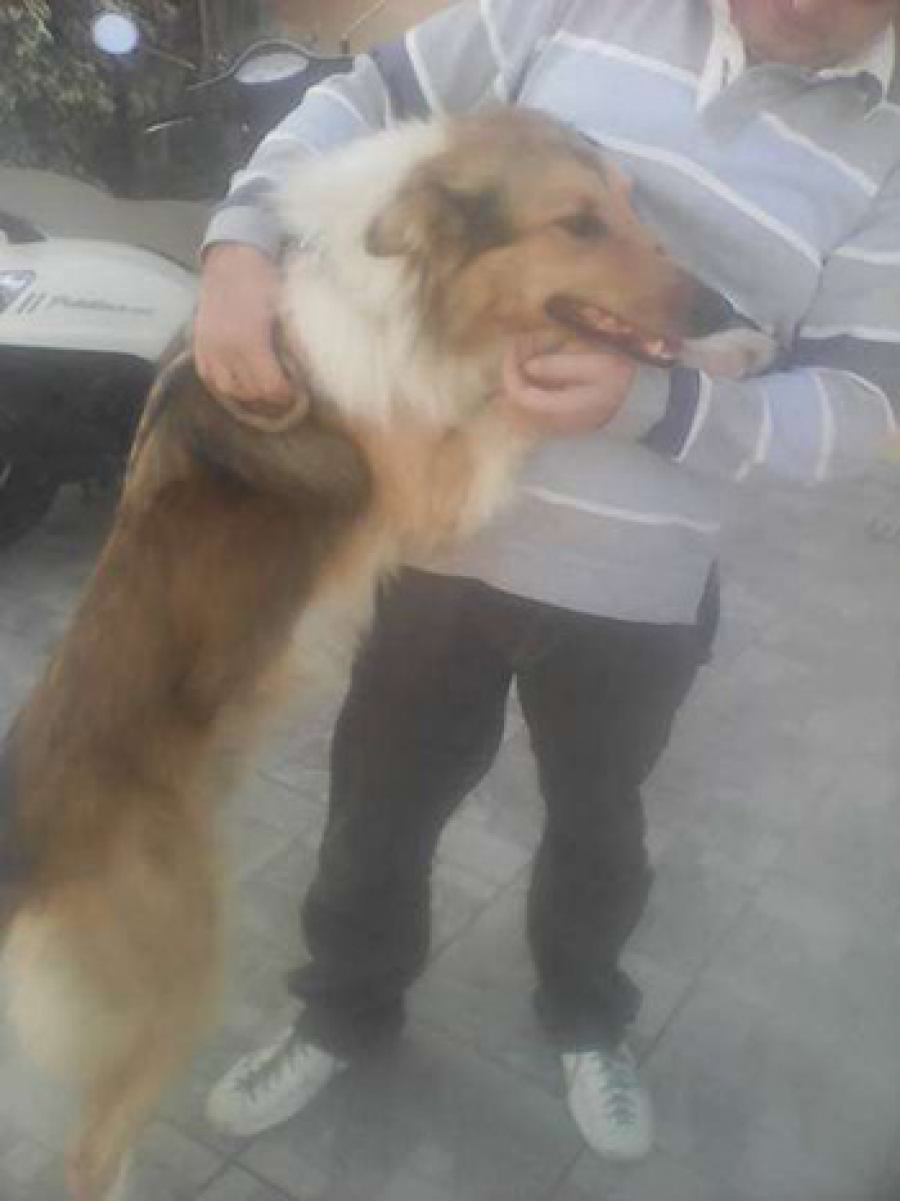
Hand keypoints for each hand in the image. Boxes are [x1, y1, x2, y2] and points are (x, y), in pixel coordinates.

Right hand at [194, 243, 307, 429]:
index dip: (287, 395)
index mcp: (250, 342)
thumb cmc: (265, 279)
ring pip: (228, 390)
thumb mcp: (286, 312)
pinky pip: (209, 377)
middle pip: (250, 393)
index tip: (298, 392)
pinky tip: (240, 383)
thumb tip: (302, 375)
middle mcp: (225, 350)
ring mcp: (208, 348)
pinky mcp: (198, 343)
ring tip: (264, 391)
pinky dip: (225, 385)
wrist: (233, 255)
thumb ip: (291, 347)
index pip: (270, 387)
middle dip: (270, 398)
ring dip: (248, 396)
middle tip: (285, 394)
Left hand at [500, 333, 636, 434]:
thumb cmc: (617, 381)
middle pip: (514, 399)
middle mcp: (550, 421)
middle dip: (513, 368)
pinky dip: (527, 381)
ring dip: (519, 373)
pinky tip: (536, 362)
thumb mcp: (594, 366)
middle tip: (524, 342)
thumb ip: (559, 366)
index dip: (511, 368)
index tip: (517, 343)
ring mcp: (550, 423)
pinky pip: (529, 402)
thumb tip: (529, 366)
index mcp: (559, 409)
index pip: (520, 394)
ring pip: (518, 401)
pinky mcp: (553, 419)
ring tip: (530, 348)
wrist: (634, 403)